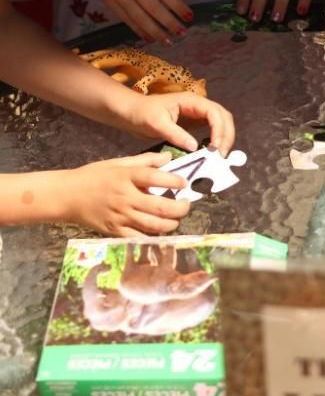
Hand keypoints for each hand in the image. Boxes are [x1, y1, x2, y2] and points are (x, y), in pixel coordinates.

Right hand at [64, 152, 189, 236]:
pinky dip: (152, 237)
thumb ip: (145, 161)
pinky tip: (160, 232)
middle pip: (160, 206)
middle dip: (179, 208)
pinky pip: (138, 238)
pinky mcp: (114, 231)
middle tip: (186, 205)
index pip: (155, 178)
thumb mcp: (118, 163)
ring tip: (176, 219)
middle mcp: (125, 197)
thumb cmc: (93, 176)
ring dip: (171, 224)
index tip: (184, 183)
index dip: (174, 180)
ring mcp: (120, 216)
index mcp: (126, 177)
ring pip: (153, 225)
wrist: (67, 196)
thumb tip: (169, 157)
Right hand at [76, 0, 191, 42]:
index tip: (189, 16)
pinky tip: (149, 37)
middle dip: (170, 23)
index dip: (178, 6)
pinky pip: (126, 19)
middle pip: (154, 8)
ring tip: (168, 41)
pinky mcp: (108, 2)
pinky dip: (139, 30)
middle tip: (182, 33)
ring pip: (140, 18)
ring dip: (156, 32)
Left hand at [124, 92, 235, 155]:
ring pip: (221, 123)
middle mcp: (198, 106)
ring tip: (219, 156)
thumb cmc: (142, 113)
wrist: (131, 113)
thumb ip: (176, 134)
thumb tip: (195, 147)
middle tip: (221, 155)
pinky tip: (211, 152)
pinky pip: (212, 130)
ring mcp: (198, 114)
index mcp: (192, 101)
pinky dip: (216, 140)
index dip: (219, 130)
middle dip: (226, 135)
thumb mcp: (157, 123)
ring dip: (224, 138)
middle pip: (223, 117)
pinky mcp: (194, 123)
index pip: (214, 113)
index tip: (215, 148)